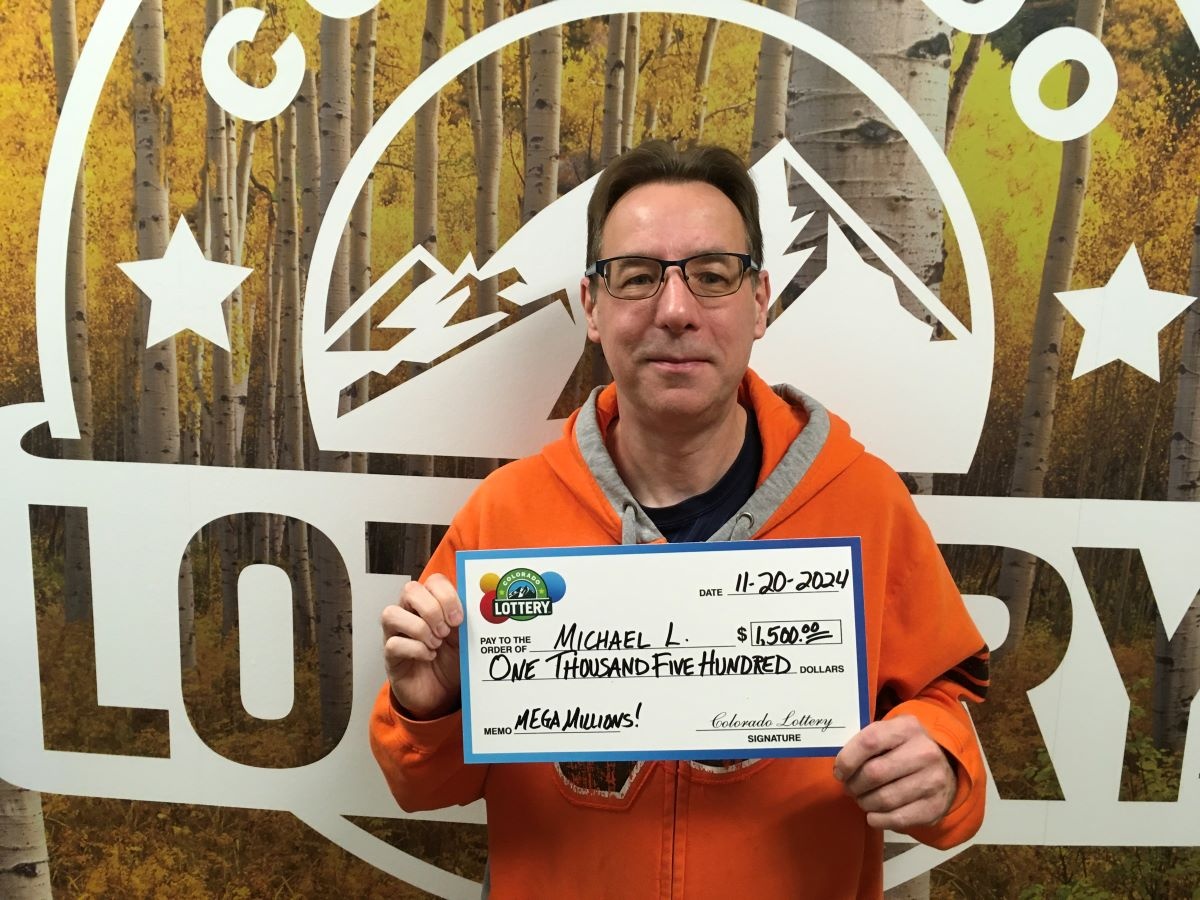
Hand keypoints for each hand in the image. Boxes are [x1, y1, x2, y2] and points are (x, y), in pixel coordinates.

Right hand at [381, 573, 463, 719]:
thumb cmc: (451, 661)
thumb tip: (483, 606)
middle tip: (446, 630)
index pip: (433, 581)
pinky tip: (429, 656)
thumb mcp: (466, 638)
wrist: (441, 693)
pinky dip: (416, 650)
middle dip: (432, 609)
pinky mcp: (391, 655)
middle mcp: (410, 613)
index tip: (459, 618)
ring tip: (436, 643)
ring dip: (419, 628)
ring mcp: (396, 633)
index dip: (447, 595)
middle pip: (410, 590)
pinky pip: (393, 644)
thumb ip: (470, 620)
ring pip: (391, 613)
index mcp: (431, 603)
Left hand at [833, 715, 956, 831]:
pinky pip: (898, 819)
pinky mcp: (935, 806)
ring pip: (884, 799)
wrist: (946, 766)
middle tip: (849, 788)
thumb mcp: (890, 733)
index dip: (847, 760)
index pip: (868, 742)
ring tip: (862, 799)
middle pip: (874, 773)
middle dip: (854, 785)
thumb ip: (866, 742)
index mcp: (907, 727)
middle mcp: (924, 752)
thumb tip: (840, 767)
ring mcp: (933, 780)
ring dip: (865, 802)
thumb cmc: (905, 748)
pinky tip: (873, 814)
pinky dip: (878, 819)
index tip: (839, 772)